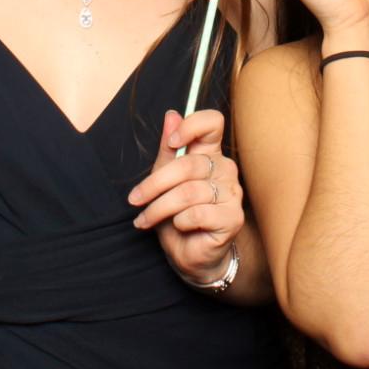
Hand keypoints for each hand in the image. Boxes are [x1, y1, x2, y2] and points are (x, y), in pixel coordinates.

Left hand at [128, 109, 241, 281]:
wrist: (189, 254)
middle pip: (189, 164)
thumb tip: (171, 115)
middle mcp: (225, 169)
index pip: (212, 123)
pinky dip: (179, 222)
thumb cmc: (176, 214)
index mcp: (210, 154)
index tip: (172, 142)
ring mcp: (232, 193)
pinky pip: (198, 213)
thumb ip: (168, 150)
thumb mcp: (163, 179)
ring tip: (145, 219)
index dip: (191, 126)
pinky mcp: (232, 218)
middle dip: (155, 183)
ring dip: (160, 208)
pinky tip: (178, 227)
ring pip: (189, 192)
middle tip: (135, 199)